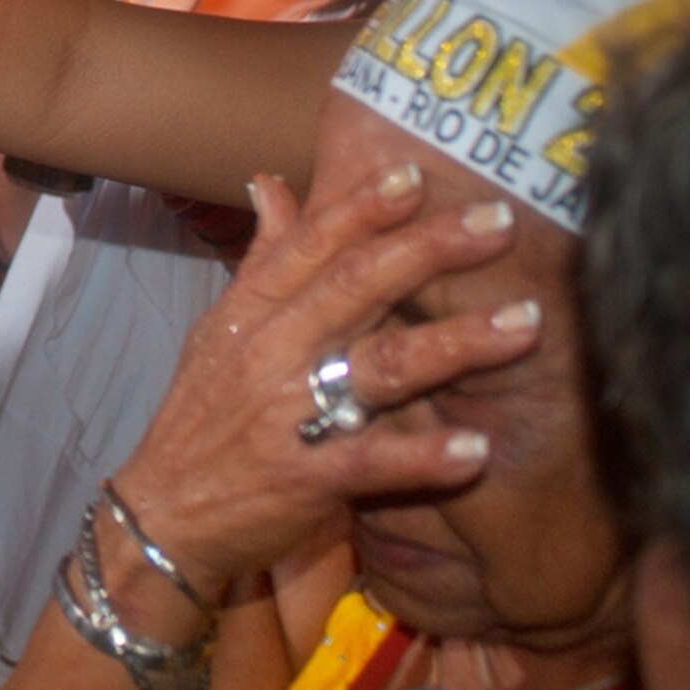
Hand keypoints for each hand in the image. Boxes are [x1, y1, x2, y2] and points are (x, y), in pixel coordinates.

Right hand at [103, 163, 540, 612]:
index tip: (416, 174)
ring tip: (525, 325)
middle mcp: (270, 351)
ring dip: (456, 344)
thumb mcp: (219, 331)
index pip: (310, 244)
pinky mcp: (305, 480)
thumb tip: (272, 184)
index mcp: (251, 312)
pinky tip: (476, 448)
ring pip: (380, 367)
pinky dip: (424, 457)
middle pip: (357, 286)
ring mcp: (288, 415)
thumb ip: (262, 261)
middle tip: (498, 221)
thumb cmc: (202, 419)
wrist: (164, 515)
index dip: (363, 206)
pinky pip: (373, 462)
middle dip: (431, 249)